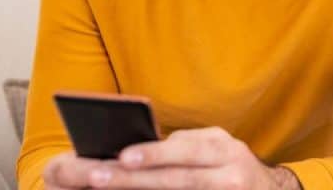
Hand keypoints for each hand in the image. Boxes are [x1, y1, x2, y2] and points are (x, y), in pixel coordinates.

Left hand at [42, 127, 301, 188]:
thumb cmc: (230, 167)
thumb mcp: (215, 148)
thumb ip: (186, 148)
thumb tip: (138, 148)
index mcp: (224, 147)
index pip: (186, 150)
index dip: (153, 153)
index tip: (121, 156)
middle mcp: (232, 171)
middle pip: (179, 178)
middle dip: (136, 179)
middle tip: (100, 178)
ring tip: (113, 188)